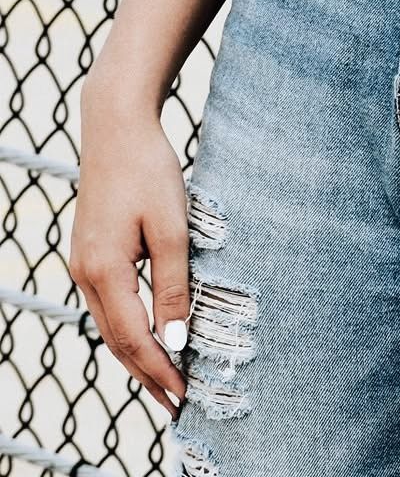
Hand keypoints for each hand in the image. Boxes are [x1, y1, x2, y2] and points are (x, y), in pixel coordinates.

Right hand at [70, 89, 190, 419]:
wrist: (116, 128)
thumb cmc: (149, 170)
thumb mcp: (172, 226)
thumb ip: (174, 285)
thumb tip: (176, 339)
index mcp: (105, 271)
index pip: (135, 338)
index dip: (160, 369)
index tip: (184, 395)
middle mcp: (87, 274)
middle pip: (117, 341)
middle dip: (147, 374)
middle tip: (177, 404)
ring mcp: (83, 265)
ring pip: (110, 326)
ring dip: (137, 356)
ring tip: (165, 381)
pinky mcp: (90, 254)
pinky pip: (109, 306)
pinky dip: (128, 329)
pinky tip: (147, 336)